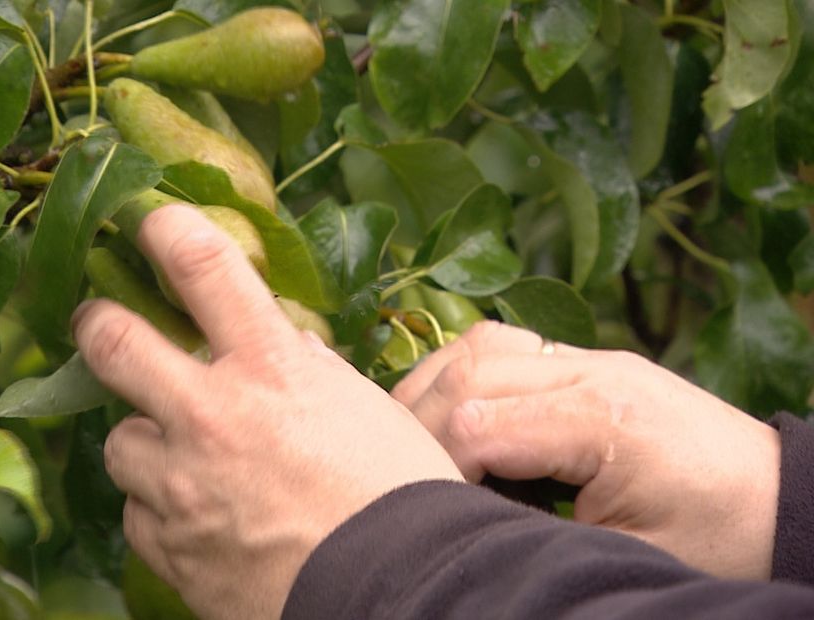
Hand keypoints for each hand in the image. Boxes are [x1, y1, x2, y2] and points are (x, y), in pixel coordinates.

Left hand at [73, 205, 461, 618]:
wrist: (394, 591)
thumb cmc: (398, 496)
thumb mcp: (367, 411)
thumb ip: (312, 372)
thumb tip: (287, 346)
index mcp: (271, 369)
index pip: (203, 267)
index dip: (165, 229)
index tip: (149, 221)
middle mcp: (213, 415)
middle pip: (112, 343)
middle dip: (96, 325)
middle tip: (96, 324)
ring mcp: (182, 483)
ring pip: (120, 442)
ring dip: (146, 444)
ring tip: (185, 462)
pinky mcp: (170, 546)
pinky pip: (139, 515)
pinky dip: (162, 511)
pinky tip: (200, 521)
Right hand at [392, 321, 780, 579]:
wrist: (781, 503)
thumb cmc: (717, 541)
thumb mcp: (622, 554)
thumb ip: (532, 528)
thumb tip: (459, 516)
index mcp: (604, 419)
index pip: (476, 422)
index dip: (437, 467)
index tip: (437, 508)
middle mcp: (593, 370)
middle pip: (466, 373)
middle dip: (419, 424)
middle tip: (409, 475)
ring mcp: (592, 357)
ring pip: (476, 346)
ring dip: (434, 389)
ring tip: (418, 441)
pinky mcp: (589, 362)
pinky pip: (503, 344)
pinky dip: (465, 373)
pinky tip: (458, 411)